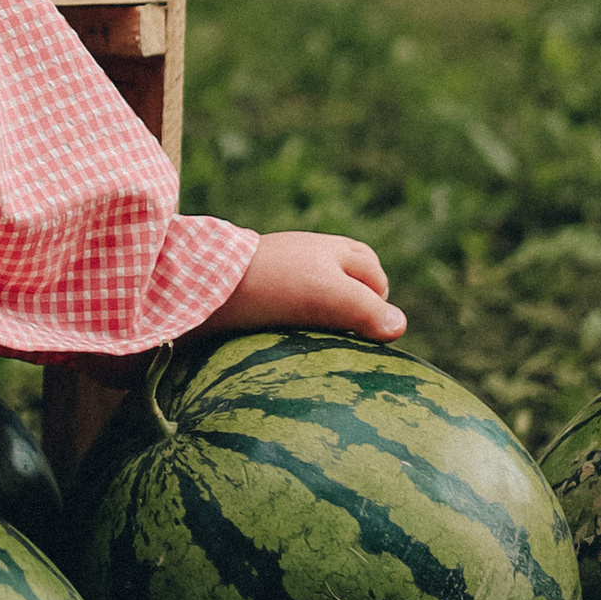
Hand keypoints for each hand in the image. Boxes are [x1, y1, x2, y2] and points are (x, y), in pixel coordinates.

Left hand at [194, 230, 403, 344]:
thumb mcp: (330, 295)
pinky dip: (292, 328)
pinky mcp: (252, 297)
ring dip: (321, 323)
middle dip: (353, 310)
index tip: (368, 333)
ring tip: (317, 348)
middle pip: (345, 283)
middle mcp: (304, 259)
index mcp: (328, 251)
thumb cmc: (272, 284)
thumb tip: (399, 327)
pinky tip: (285, 346)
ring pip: (314, 300)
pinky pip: (284, 313)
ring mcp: (276, 276)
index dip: (377, 304)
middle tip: (346, 340)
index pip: (372, 275)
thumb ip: (366, 310)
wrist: (202, 284)